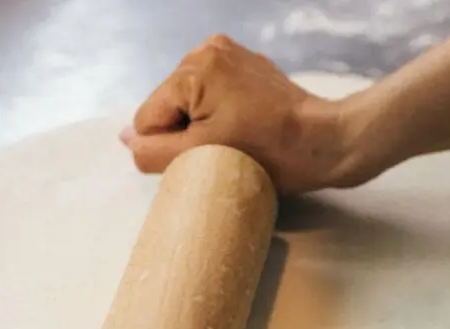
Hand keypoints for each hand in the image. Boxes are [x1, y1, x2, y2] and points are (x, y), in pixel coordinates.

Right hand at [119, 34, 369, 194]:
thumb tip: (125, 138)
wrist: (324, 141)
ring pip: (186, 100)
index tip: (208, 152)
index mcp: (193, 69)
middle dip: (186, 131)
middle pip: (167, 105)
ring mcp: (227, 51)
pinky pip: (209, 92)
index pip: (148, 118)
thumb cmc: (268, 154)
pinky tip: (243, 123)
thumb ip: (153, 151)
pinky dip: (218, 110)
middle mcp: (205, 50)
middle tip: (225, 147)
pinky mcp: (244, 61)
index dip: (171, 146)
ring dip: (201, 123)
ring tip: (236, 135)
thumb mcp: (202, 158)